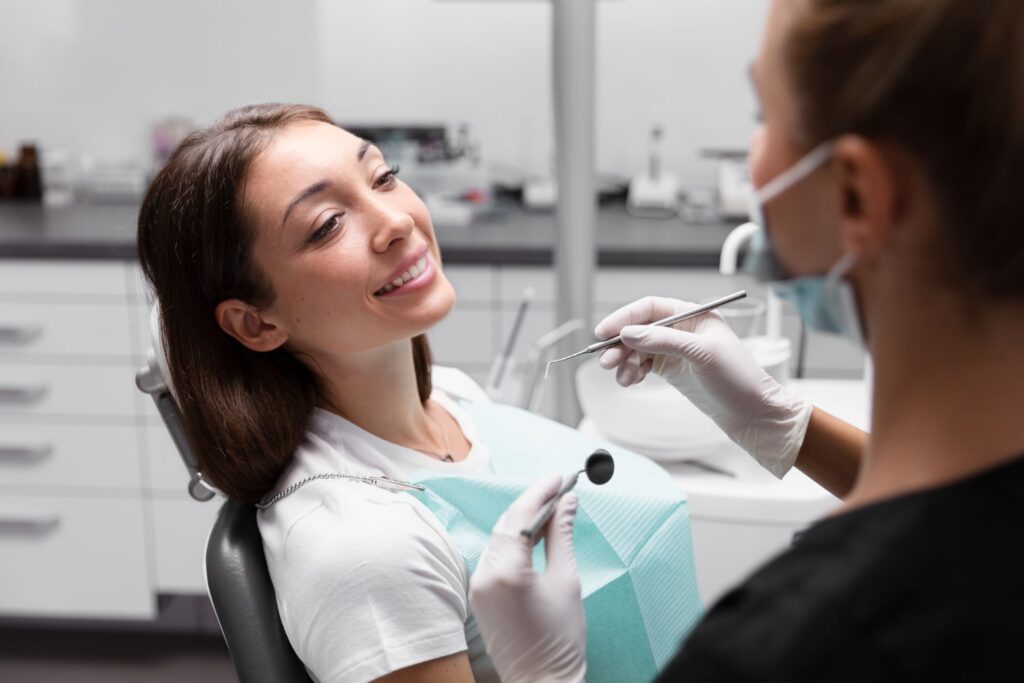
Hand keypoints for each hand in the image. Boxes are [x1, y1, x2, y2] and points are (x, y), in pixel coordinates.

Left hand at [468, 474, 585, 682]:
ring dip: (523, 519)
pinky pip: (494, 554)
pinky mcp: (479, 595)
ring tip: (551, 506)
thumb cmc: (559, 639)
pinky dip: (513, 540)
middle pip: (506, 523)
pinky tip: (533, 533)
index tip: (561, 477)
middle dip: (533, 502)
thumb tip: (567, 501)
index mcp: (507, 571)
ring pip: (498, 537)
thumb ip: (562, 535)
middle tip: (560, 487)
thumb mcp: (566, 580)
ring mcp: (478, 586)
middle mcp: (484, 575)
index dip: (542, 491)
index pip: (521, 516)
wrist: (541, 682)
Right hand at [595, 296, 811, 477]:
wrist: (754, 414)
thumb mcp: (701, 354)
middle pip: (640, 329)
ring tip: (622, 378)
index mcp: (694, 315)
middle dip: (620, 345)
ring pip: (638, 349)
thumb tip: (628, 333)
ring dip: (625, 362)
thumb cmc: (739, 379)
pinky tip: (631, 381)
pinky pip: (643, 365)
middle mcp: (683, 330)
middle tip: (606, 361)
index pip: (650, 308)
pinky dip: (633, 373)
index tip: (604, 331)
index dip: (625, 317)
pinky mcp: (673, 370)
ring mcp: (676, 351)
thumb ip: (663, 340)